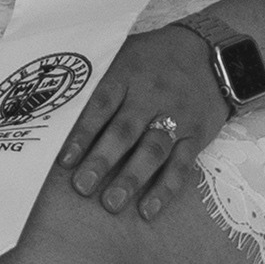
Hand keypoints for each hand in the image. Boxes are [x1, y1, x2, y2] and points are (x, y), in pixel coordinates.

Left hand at [65, 24, 230, 220]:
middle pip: (124, 131)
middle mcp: (151, 96)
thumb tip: (55, 101)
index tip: (64, 159)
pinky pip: (181, 165)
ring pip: (152, 151)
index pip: (101, 104)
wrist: (209, 54)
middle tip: (82, 187)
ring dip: (131, 179)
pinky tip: (148, 209)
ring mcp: (176, 117)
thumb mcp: (124, 54)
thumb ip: (96, 76)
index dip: (82, 132)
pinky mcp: (196, 136)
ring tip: (111, 203)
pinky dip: (165, 189)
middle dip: (102, 161)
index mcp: (127, 73)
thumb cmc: (153, 58)